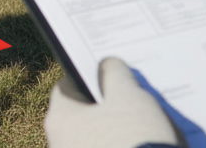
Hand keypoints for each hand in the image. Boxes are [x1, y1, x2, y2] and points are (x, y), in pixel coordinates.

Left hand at [44, 58, 180, 147]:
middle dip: (105, 105)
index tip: (108, 74)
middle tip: (132, 98)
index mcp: (59, 119)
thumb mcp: (130, 97)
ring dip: (115, 130)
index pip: (66, 87)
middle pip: (81, 114)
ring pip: (94, 138)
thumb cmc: (136, 138)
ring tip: (146, 125)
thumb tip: (108, 65)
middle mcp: (58, 143)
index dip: (88, 76)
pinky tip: (147, 145)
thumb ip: (115, 74)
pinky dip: (121, 147)